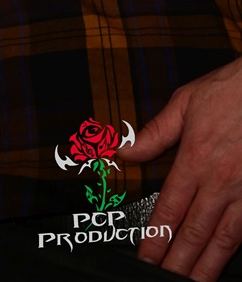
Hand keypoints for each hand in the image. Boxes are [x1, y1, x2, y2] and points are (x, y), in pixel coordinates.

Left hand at [120, 58, 241, 280]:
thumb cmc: (229, 92)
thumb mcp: (185, 103)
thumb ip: (155, 132)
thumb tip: (124, 150)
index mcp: (195, 158)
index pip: (170, 208)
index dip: (156, 237)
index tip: (145, 256)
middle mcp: (220, 181)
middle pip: (194, 231)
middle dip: (176, 261)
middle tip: (162, 279)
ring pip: (223, 240)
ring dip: (206, 267)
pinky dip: (235, 251)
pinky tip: (224, 264)